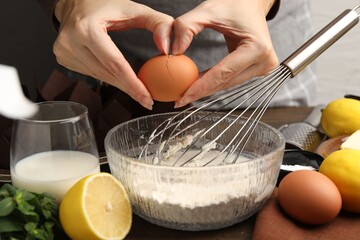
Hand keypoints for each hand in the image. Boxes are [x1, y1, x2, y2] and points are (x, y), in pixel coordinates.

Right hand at [53, 0, 173, 109]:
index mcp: (87, 28)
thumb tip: (168, 48)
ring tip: (137, 90)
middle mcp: (71, 41)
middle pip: (107, 74)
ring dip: (120, 85)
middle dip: (129, 89)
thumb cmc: (106, 5)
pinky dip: (108, 78)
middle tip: (147, 100)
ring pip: (100, 77)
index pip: (115, 63)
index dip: (133, 84)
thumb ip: (159, 24)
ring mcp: (64, 51)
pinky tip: (119, 79)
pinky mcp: (63, 58)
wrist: (75, 2)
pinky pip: (92, 74)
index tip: (148, 98)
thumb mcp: (135, 9)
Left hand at [172, 0, 278, 107]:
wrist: (252, 3)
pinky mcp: (259, 70)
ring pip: (228, 84)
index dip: (200, 88)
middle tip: (179, 100)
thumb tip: (173, 52)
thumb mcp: (207, 11)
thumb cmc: (233, 4)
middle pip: (225, 83)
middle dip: (200, 92)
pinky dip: (214, 82)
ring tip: (185, 93)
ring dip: (206, 88)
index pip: (223, 74)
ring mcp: (264, 68)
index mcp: (257, 47)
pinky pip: (231, 79)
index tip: (182, 99)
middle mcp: (264, 61)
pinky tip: (197, 84)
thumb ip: (185, 27)